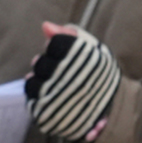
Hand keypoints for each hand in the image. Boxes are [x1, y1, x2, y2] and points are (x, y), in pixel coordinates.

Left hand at [26, 21, 121, 142]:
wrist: (111, 111)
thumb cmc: (98, 74)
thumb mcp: (92, 50)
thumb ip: (69, 35)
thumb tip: (45, 26)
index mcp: (89, 64)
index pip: (56, 44)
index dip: (56, 45)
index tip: (62, 50)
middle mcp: (74, 84)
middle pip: (41, 63)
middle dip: (46, 61)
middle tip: (57, 67)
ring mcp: (60, 102)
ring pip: (32, 81)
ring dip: (38, 77)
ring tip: (52, 79)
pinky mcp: (49, 116)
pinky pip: (31, 99)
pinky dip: (35, 93)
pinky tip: (48, 92)